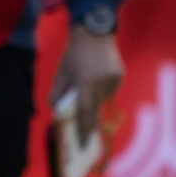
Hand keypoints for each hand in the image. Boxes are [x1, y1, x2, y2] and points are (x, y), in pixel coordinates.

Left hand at [53, 25, 124, 139]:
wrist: (95, 32)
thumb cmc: (73, 54)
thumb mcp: (61, 73)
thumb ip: (57, 93)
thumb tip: (56, 112)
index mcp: (85, 81)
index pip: (85, 111)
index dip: (83, 128)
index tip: (82, 143)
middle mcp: (102, 82)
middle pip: (95, 109)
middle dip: (89, 122)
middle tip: (85, 136)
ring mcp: (113, 79)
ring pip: (102, 99)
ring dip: (93, 99)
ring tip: (86, 82)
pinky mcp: (120, 76)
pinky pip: (108, 90)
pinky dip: (101, 89)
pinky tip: (96, 76)